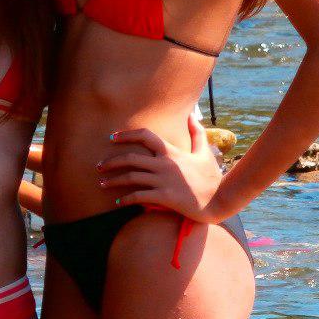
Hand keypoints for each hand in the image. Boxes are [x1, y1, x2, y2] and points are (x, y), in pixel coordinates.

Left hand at [97, 112, 225, 222]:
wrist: (219, 200)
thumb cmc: (211, 177)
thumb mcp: (204, 152)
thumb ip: (196, 133)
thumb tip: (191, 115)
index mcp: (171, 152)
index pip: (145, 136)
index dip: (127, 135)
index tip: (112, 137)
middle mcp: (164, 164)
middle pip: (131, 158)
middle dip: (112, 161)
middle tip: (99, 166)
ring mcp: (163, 181)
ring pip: (131, 177)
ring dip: (113, 180)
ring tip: (102, 184)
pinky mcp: (164, 198)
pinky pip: (139, 196)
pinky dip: (126, 199)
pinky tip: (118, 203)